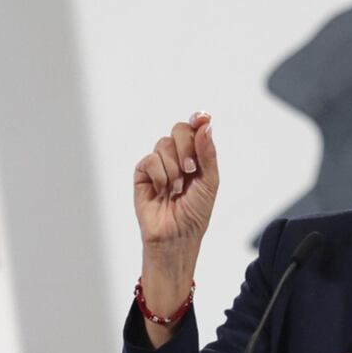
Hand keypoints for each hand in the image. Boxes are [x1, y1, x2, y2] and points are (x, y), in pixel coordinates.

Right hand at [134, 111, 218, 253]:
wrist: (177, 235)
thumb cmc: (195, 212)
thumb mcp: (209, 181)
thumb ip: (207, 153)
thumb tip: (205, 125)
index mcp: (196, 157)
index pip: (195, 129)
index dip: (198, 120)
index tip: (202, 118)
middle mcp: (178, 157)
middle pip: (179, 131)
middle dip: (186, 149)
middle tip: (191, 170)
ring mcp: (159, 164)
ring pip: (164, 145)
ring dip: (174, 169)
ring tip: (177, 189)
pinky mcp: (142, 173)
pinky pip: (150, 160)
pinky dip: (159, 176)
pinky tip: (162, 191)